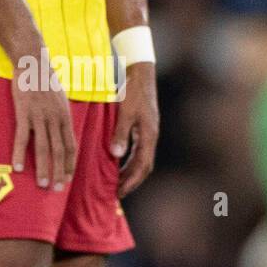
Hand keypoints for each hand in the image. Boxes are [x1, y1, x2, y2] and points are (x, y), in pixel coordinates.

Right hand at [11, 65, 75, 190]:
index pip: (71, 145)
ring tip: (42, 184)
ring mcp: (39, 116)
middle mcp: (55, 118)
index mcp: (65, 116)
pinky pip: (22, 137)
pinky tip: (18, 167)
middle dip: (59, 172)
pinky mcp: (24, 113)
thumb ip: (62, 117)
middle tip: (57, 189)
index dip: (70, 164)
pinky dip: (19, 153)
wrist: (33, 62)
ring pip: (42, 147)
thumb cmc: (46, 80)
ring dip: (43, 168)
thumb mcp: (61, 99)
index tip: (68, 179)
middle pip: (59, 151)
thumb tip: (63, 134)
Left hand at [111, 63, 158, 196]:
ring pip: (142, 159)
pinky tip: (118, 163)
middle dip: (131, 181)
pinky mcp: (143, 127)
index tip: (119, 192)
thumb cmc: (133, 91)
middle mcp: (151, 136)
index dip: (131, 181)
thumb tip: (116, 155)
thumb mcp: (125, 112)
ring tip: (117, 182)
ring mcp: (148, 132)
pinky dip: (129, 161)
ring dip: (130, 172)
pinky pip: (138, 150)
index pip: (142, 166)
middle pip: (144, 166)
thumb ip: (121, 133)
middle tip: (117, 193)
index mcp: (149, 135)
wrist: (140, 73)